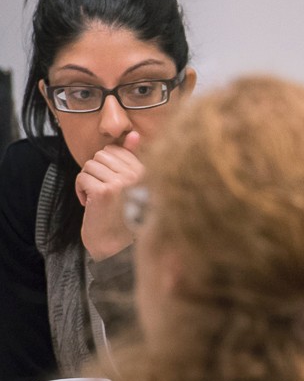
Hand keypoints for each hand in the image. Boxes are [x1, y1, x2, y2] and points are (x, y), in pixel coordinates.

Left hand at [77, 131, 142, 260]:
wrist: (117, 246)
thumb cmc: (122, 216)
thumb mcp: (130, 185)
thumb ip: (132, 159)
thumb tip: (132, 134)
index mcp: (147, 172)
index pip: (116, 150)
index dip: (106, 167)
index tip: (111, 186)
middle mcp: (138, 176)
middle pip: (101, 155)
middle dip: (95, 172)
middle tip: (103, 193)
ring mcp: (121, 183)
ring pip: (89, 165)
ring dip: (87, 182)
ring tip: (97, 199)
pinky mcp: (104, 192)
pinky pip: (82, 177)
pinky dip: (80, 190)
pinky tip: (90, 204)